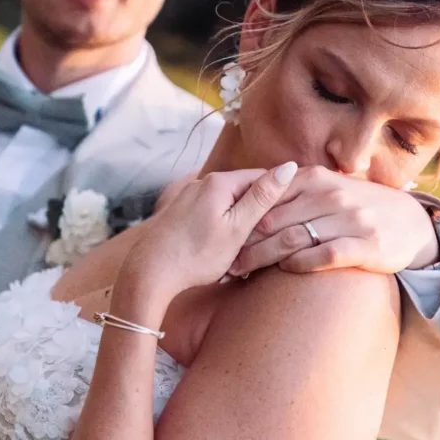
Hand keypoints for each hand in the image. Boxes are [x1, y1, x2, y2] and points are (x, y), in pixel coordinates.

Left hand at [122, 162, 298, 298]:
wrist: (150, 273)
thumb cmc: (196, 255)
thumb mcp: (237, 228)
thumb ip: (262, 198)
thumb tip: (289, 167)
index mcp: (220, 182)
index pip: (262, 177)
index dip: (278, 197)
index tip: (287, 218)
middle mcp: (202, 183)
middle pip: (244, 191)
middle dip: (256, 214)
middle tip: (261, 242)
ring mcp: (189, 196)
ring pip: (227, 205)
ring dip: (238, 225)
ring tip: (239, 252)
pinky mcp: (181, 212)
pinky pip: (211, 214)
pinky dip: (221, 230)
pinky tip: (219, 251)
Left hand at [229, 166, 439, 275]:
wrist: (409, 222)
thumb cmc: (357, 207)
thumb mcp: (327, 188)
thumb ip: (293, 192)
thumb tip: (248, 200)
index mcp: (316, 178)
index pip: (267, 198)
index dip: (241, 219)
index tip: (220, 237)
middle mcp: (331, 194)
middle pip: (273, 220)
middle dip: (244, 242)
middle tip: (223, 260)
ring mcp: (349, 219)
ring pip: (293, 238)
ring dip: (262, 258)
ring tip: (241, 272)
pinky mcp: (365, 244)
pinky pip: (323, 255)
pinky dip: (299, 264)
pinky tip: (284, 270)